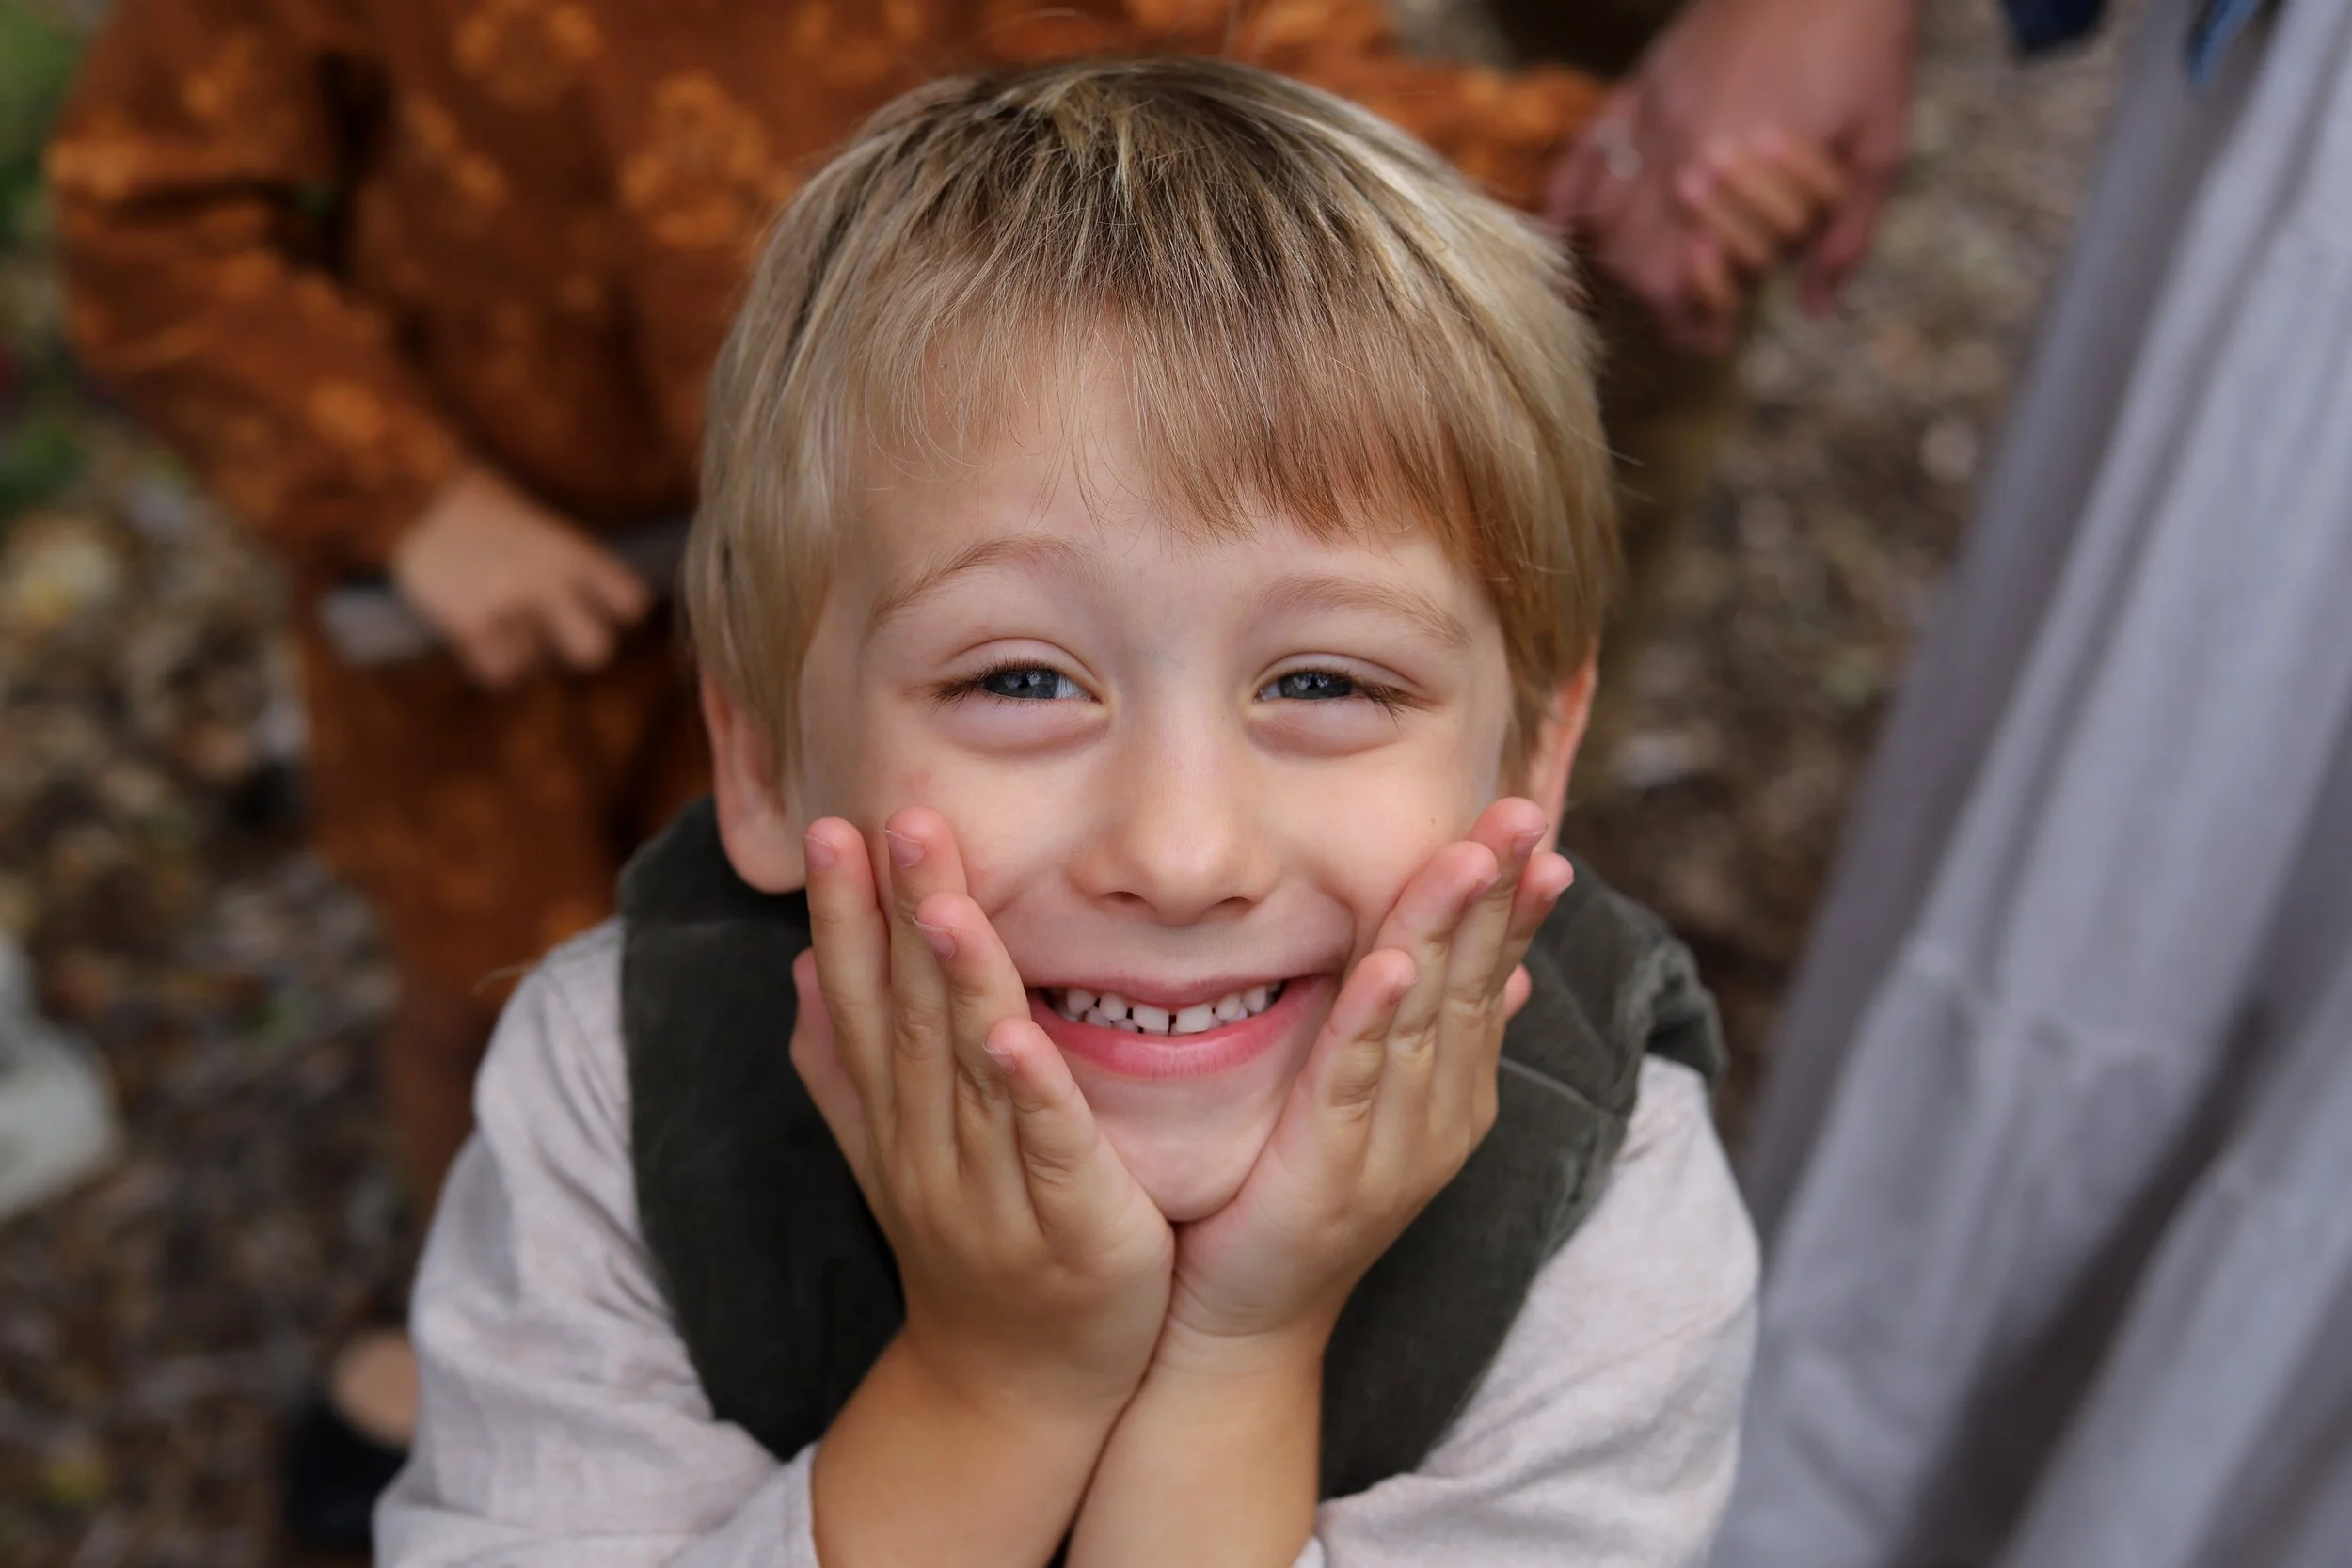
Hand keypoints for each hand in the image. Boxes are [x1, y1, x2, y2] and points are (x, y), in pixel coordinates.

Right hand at [388, 466, 650, 688]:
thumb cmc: (481, 504)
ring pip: (538, 662)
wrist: (416, 493)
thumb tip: (594, 606)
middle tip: (560, 631)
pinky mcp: (466, 623)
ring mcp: (505, 603)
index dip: (620, 610)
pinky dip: (493, 662)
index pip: (630, 602)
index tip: (605, 605)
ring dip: (525, 649)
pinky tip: (483, 636)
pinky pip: (498, 672)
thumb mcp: (539, 520)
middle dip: (581, 647)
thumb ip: (569, 561)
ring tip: (504, 619)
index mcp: (571, 549)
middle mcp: (545, 579)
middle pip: (595, 650)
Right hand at [795, 808, 1174, 1416]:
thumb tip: (801, 969)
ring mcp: (997, 1190)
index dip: (845, 915)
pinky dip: (1030, 1092)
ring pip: (970, 1072)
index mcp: (897, 1120)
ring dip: (955, 981)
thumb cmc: (973, 1250)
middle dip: (896, 915)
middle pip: (908, 1018)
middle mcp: (932, 1148)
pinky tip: (1015, 1034)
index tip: (832, 827)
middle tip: (890, 817)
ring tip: (942, 896)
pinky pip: (1048, 1149)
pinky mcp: (1076, 1228)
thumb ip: (846, 1071)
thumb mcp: (893, 1154)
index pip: (861, 1001)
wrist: (1014, 1391)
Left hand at [1161, 797, 1574, 1361]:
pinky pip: (1354, 1079)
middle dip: (1498, 893)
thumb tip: (1507, 971)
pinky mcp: (1329, 1171)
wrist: (1244, 1321)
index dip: (1516, 903)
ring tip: (1470, 855)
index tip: (1537, 828)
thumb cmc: (1295, 1197)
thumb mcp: (1376, 1104)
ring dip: (1447, 932)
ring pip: (1425, 1018)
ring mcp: (1394, 1147)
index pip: (1492, 976)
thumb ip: (1429, 1035)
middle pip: (1473, 982)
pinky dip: (1373, 1019)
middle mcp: (1442, 1114)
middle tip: (1521, 812)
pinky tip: (1391, 964)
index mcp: (1455, 1091)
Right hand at [1549, 0, 1915, 349]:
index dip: (1701, 322)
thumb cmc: (1862, 46)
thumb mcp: (1879, 145)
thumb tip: (1813, 310)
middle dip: (1660, 300)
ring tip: (1654, 275)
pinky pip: (1583, 154)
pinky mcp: (1641, 84)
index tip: (1718, 337)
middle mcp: (1680, 149)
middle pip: (1634, 261)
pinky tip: (1572, 230)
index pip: (1691, 280)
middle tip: (1692, 314)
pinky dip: (1568, 200)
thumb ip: (1847, 235)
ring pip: (1602, 218)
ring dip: (1621, 259)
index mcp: (1740, 172)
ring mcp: (1651, 115)